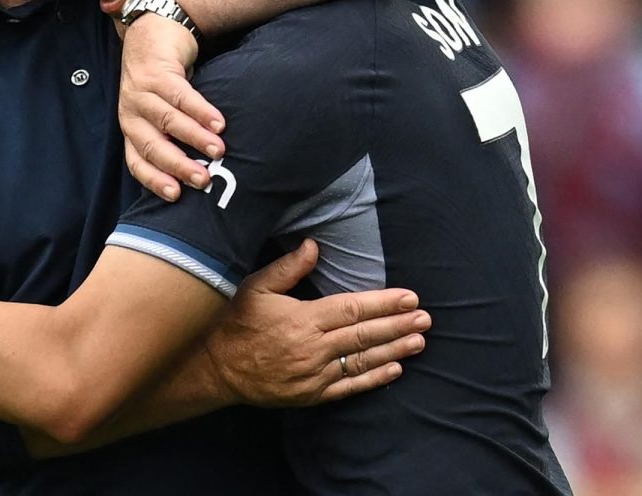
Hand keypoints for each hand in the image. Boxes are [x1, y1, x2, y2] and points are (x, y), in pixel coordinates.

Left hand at [119, 14, 225, 200]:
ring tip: (218, 150)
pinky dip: (200, 110)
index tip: (177, 195)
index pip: (137, 161)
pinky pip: (180, 95)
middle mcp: (131, 113)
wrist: (153, 31)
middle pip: (153, 145)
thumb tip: (202, 171)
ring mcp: (141, 92)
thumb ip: (172, 136)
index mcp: (131, 128)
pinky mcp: (157, 73)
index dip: (154, 179)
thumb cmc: (162, 81)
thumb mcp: (160, 111)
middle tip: (203, 179)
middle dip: (178, 165)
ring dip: (194, 137)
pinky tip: (218, 122)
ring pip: (167, 120)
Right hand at [203, 240, 428, 405]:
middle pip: (364, 335)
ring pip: (362, 361)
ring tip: (419, 340)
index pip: (353, 308)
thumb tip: (315, 246)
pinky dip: (374, 379)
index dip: (384, 303)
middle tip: (425, 319)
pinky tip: (395, 369)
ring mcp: (314, 375)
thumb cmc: (235, 322)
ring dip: (394, 350)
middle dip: (398, 325)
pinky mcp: (311, 395)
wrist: (216, 367)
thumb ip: (288, 268)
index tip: (409, 298)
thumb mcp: (256, 287)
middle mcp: (313, 348)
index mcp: (302, 319)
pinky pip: (349, 387)